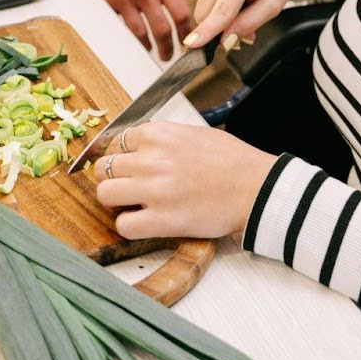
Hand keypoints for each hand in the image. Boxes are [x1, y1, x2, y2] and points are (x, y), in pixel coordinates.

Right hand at [55, 0, 193, 58]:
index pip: (181, 12)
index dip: (188, 31)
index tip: (189, 39)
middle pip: (163, 29)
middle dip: (169, 47)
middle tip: (171, 56)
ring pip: (141, 33)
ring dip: (149, 47)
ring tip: (152, 52)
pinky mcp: (107, 2)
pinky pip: (121, 25)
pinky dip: (129, 36)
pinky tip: (134, 41)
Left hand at [93, 121, 276, 238]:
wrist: (257, 187)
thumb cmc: (232, 161)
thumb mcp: (194, 133)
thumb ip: (162, 138)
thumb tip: (137, 147)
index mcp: (159, 134)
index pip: (116, 142)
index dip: (122, 157)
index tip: (130, 166)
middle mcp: (152, 159)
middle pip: (104, 168)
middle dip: (114, 178)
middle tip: (130, 187)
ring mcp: (155, 190)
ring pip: (105, 193)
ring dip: (116, 201)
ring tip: (135, 204)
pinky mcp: (163, 220)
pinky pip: (123, 225)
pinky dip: (130, 225)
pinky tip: (145, 222)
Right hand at [182, 0, 301, 51]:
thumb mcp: (275, 3)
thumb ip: (250, 23)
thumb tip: (224, 40)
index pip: (221, 11)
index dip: (207, 32)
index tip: (191, 45)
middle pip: (205, 13)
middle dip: (218, 27)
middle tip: (242, 22)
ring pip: (203, 6)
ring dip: (218, 13)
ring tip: (241, 0)